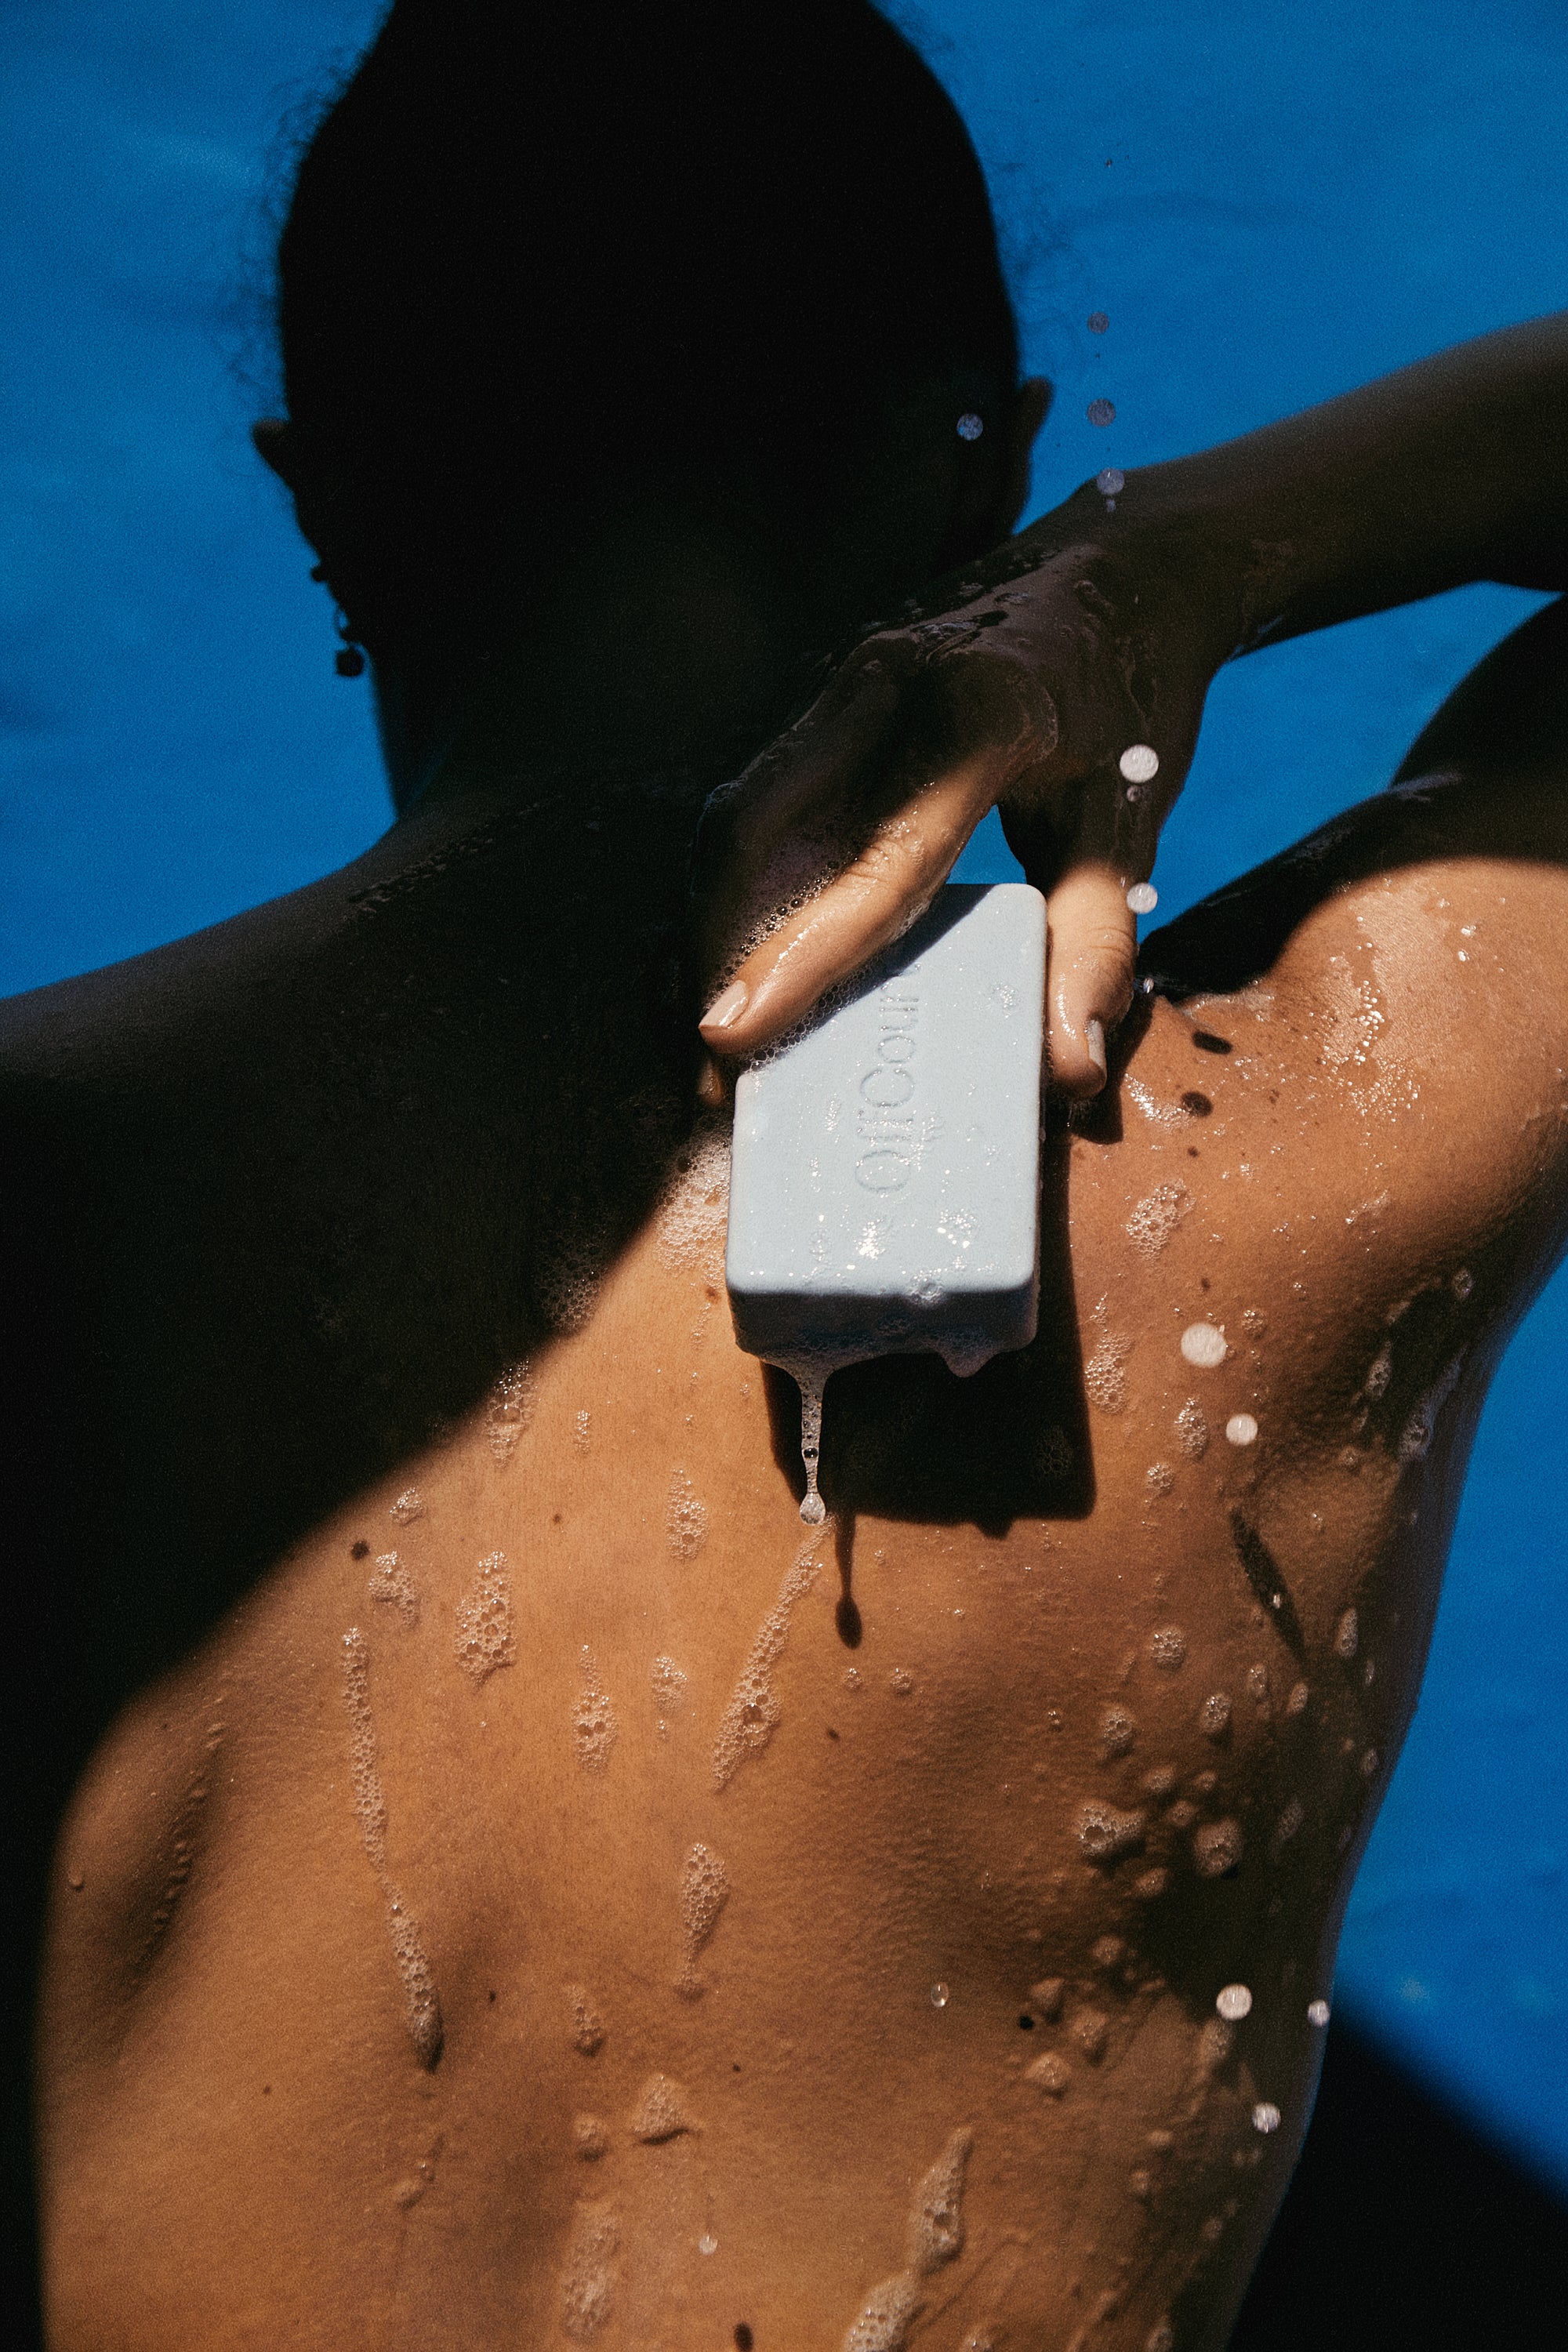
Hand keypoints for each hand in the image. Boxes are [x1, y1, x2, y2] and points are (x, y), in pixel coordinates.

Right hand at [693, 495, 1225, 1098]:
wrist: (1118, 575)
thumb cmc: (1126, 712)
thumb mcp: (1128, 829)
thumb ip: (1094, 946)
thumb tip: (1065, 1070)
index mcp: (976, 713)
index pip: (871, 861)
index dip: (798, 958)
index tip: (733, 1036)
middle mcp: (885, 682)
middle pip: (753, 830)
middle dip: (716, 949)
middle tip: (714, 1057)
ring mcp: (841, 680)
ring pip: (736, 813)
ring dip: (712, 918)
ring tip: (721, 1014)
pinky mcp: (822, 697)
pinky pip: (756, 798)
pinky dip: (736, 881)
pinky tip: (742, 951)